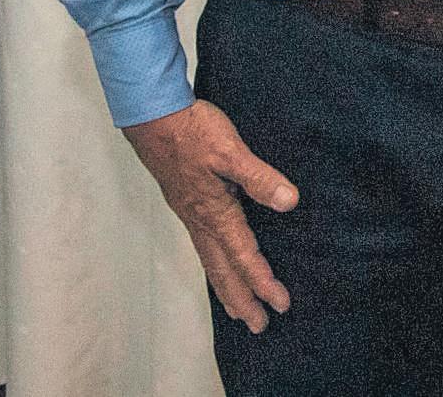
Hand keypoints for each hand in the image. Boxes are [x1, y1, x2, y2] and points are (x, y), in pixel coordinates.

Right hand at [122, 99, 298, 332]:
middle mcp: (200, 221)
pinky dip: (214, 266)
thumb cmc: (193, 131)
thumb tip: (288, 202)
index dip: (263, 281)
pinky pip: (203, 247)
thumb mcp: (230, 150)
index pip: (243, 256)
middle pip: (222, 270)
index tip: (280, 304)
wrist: (153, 118)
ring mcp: (191, 215)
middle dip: (242, 299)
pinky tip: (219, 265)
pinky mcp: (187, 205)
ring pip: (210, 261)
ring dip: (226, 287)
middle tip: (259, 326)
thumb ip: (259, 177)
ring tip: (238, 311)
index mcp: (214, 212)